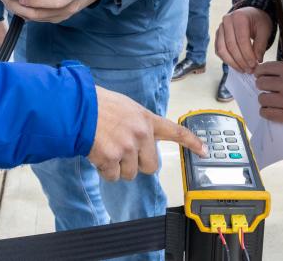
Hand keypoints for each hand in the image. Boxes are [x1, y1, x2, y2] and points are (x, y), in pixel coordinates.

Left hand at [0, 0, 103, 23]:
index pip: (58, 0)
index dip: (39, 1)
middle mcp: (70, 5)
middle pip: (43, 13)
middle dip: (20, 7)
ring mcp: (63, 13)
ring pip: (38, 18)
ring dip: (19, 11)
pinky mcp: (57, 16)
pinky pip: (39, 19)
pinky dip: (24, 14)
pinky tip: (14, 3)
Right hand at [88, 86, 206, 180]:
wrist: (78, 108)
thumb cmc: (99, 105)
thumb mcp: (127, 107)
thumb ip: (139, 123)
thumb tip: (142, 140)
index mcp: (147, 119)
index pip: (176, 132)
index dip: (192, 143)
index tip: (204, 151)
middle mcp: (141, 134)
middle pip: (150, 166)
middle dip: (138, 164)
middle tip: (123, 153)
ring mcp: (127, 148)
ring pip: (130, 174)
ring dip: (118, 167)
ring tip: (107, 148)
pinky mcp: (112, 159)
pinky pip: (112, 176)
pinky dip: (104, 170)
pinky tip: (98, 154)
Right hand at [215, 7, 272, 73]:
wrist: (251, 15)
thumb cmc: (258, 22)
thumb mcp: (264, 30)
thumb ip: (261, 45)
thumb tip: (257, 61)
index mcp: (239, 17)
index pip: (241, 40)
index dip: (247, 55)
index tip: (254, 65)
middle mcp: (227, 21)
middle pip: (231, 46)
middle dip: (240, 61)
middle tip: (249, 70)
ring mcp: (220, 28)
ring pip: (222, 49)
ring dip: (232, 63)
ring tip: (243, 70)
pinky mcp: (217, 35)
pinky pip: (219, 50)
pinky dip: (226, 60)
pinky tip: (236, 65)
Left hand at [255, 61, 282, 128]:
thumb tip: (266, 73)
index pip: (265, 68)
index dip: (260, 72)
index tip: (260, 75)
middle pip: (261, 83)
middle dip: (262, 85)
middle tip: (267, 89)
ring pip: (262, 99)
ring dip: (265, 99)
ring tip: (271, 101)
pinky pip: (266, 114)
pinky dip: (265, 112)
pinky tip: (270, 110)